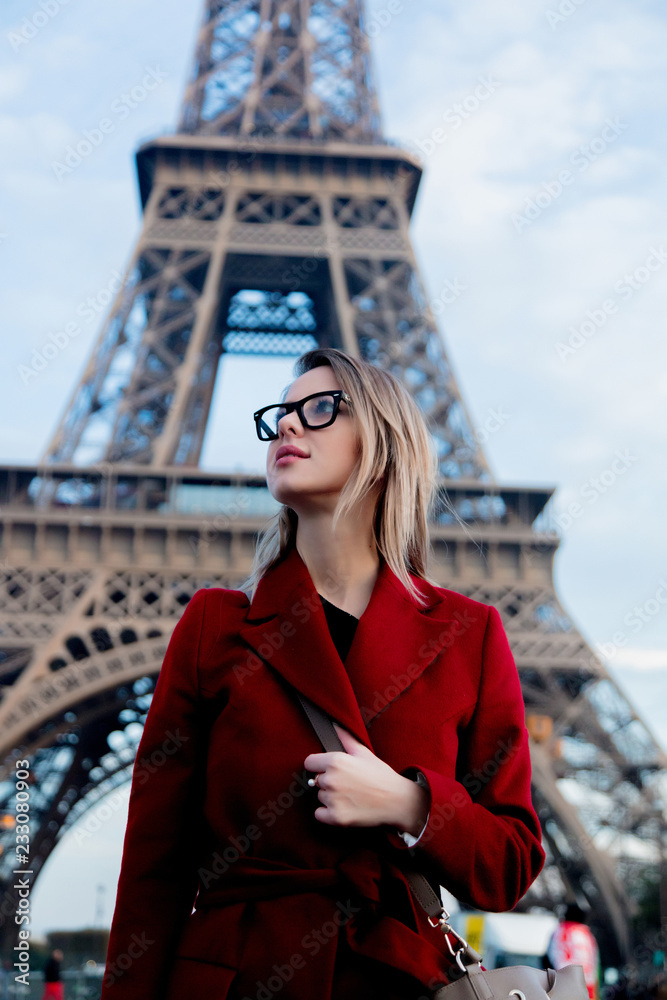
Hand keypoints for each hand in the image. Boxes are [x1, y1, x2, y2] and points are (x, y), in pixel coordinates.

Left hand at [303, 723, 429, 833]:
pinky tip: (344, 808)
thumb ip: (345, 738)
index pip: (309, 763)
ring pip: (320, 797)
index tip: (327, 770)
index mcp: (336, 761)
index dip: (318, 765)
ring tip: (350, 796)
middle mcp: (331, 779)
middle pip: (316, 780)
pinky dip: (328, 813)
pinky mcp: (336, 817)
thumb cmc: (381, 776)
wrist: (397, 801)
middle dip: (328, 781)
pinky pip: (320, 814)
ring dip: (330, 797)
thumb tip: (334, 725)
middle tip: (347, 784)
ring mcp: (333, 799)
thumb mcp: (363, 752)